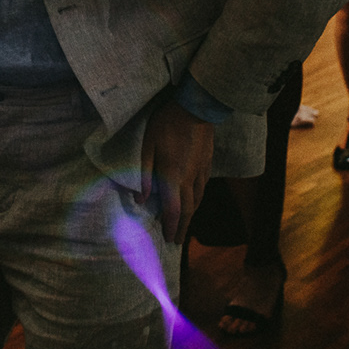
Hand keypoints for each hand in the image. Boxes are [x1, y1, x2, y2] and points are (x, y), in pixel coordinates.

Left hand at [139, 99, 214, 244]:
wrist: (196, 108)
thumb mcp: (148, 146)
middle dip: (182, 227)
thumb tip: (140, 200)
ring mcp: (201, 172)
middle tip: (177, 240)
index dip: (170, 226)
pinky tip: (196, 200)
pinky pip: (203, 188)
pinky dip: (198, 200)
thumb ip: (145, 174)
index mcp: (173, 176)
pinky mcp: (208, 163)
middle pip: (188, 210)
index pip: (173, 209)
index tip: (169, 239)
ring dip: (191, 215)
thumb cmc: (167, 124)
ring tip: (186, 224)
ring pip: (198, 200)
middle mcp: (189, 179)